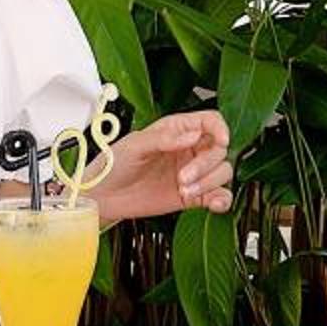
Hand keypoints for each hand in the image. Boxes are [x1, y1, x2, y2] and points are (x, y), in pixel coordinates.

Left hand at [98, 109, 233, 223]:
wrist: (104, 196)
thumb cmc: (113, 164)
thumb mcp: (135, 145)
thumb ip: (164, 138)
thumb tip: (192, 134)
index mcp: (176, 130)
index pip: (210, 121)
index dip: (220, 129)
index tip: (220, 141)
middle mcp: (188, 150)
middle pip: (219, 150)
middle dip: (205, 165)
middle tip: (183, 177)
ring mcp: (193, 173)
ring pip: (222, 172)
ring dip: (209, 183)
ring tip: (185, 191)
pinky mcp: (193, 196)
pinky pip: (219, 195)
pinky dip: (222, 200)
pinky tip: (213, 203)